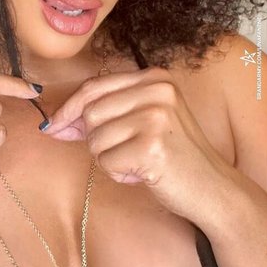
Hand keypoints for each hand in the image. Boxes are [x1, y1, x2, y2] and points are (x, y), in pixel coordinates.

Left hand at [41, 67, 229, 219]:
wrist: (212, 188)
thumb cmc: (173, 155)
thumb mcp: (143, 121)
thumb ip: (104, 115)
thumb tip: (54, 123)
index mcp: (154, 78)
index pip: (94, 86)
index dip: (68, 107)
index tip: (54, 125)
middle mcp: (157, 91)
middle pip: (91, 112)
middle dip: (96, 138)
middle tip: (122, 153)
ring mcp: (156, 117)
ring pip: (95, 138)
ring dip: (108, 158)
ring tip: (137, 162)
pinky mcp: (152, 146)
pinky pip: (106, 161)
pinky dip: (118, 173)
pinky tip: (142, 174)